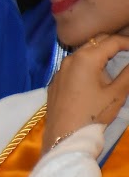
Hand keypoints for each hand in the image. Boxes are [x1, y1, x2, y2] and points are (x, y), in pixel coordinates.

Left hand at [42, 33, 128, 149]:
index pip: (111, 41)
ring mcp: (60, 70)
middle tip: (128, 51)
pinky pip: (73, 65)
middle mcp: (70, 59)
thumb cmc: (93, 114)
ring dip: (100, 53)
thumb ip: (128, 74)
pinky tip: (97, 74)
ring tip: (116, 60)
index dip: (128, 42)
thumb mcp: (117, 93)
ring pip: (83, 53)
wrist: (64, 135)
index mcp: (86, 58)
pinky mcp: (56, 81)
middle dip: (114, 44)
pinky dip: (87, 64)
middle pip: (95, 42)